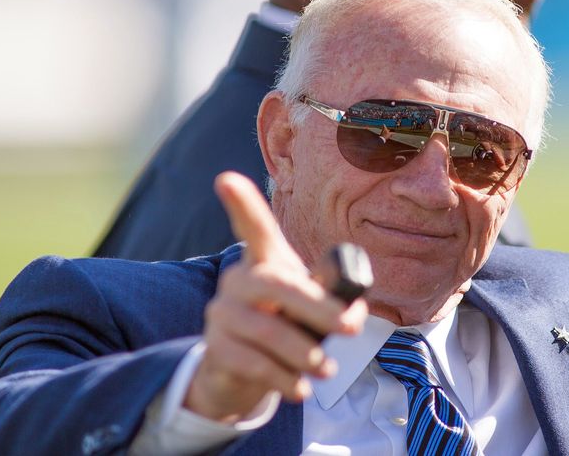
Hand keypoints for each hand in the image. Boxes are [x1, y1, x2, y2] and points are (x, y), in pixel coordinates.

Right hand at [183, 172, 366, 422]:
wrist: (241, 373)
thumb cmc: (285, 326)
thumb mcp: (308, 308)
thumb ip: (328, 297)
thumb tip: (351, 307)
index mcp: (264, 262)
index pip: (253, 229)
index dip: (241, 204)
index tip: (226, 179)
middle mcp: (238, 280)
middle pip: (276, 284)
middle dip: (318, 306)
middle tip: (352, 328)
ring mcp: (222, 313)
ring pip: (266, 330)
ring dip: (305, 352)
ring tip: (327, 370)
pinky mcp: (216, 348)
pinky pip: (253, 363)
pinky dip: (284, 378)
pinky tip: (300, 388)